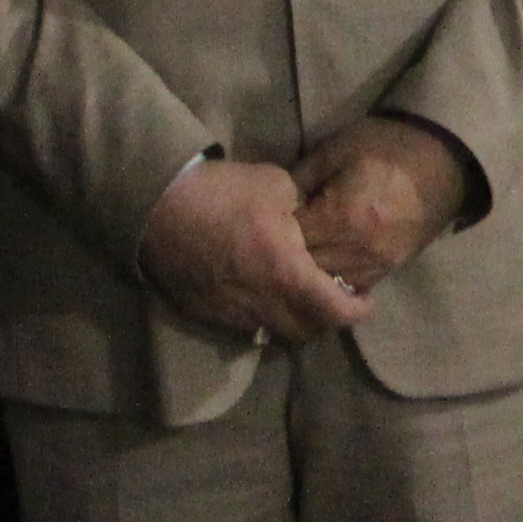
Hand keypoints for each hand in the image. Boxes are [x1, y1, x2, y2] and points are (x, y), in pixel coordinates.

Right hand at [135, 155, 372, 343]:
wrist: (157, 205)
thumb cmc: (222, 191)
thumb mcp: (278, 186)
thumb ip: (306, 211)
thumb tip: (316, 220)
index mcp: (286, 272)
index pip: (334, 312)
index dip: (356, 311)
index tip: (365, 300)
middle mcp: (262, 303)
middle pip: (307, 332)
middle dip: (327, 319)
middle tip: (334, 297)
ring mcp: (232, 313)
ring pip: (276, 334)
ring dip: (294, 322)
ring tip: (299, 299)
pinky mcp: (208, 314)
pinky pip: (246, 328)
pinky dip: (264, 318)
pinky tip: (263, 294)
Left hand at [292, 115, 473, 290]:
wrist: (445, 158)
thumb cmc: (387, 145)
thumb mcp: (336, 149)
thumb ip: (301, 178)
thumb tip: (275, 202)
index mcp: (341, 215)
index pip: (292, 239)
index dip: (275, 232)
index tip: (267, 222)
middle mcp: (358, 247)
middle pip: (307, 267)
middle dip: (289, 256)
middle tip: (276, 243)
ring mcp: (377, 263)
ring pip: (329, 283)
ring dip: (312, 271)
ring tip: (298, 257)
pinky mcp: (392, 268)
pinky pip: (354, 285)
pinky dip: (335, 278)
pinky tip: (325, 266)